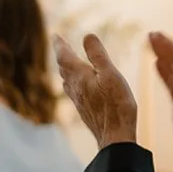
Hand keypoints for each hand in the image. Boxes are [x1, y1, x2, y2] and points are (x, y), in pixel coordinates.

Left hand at [54, 34, 139, 150]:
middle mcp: (75, 88)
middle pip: (63, 68)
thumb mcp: (111, 74)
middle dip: (62, 54)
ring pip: (67, 80)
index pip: (64, 56)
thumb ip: (98, 55)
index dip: (60, 44)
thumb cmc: (116, 105)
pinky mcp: (84, 110)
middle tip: (61, 44)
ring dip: (66, 68)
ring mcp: (78, 100)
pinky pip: (73, 91)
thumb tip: (87, 36)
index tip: (55, 34)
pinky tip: (77, 86)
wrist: (114, 136)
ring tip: (67, 62)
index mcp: (80, 76)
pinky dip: (72, 81)